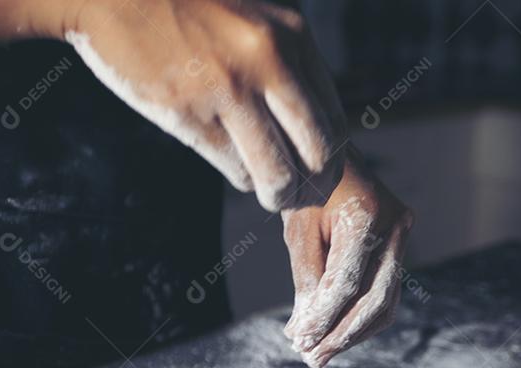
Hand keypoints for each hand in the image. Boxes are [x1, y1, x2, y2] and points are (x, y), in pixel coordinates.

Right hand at [65, 0, 346, 210]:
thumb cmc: (186, 5)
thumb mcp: (255, 15)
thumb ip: (288, 59)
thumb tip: (316, 124)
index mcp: (291, 34)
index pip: (333, 117)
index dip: (330, 155)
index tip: (322, 170)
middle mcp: (267, 60)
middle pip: (317, 151)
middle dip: (315, 184)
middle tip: (305, 195)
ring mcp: (226, 88)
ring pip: (277, 172)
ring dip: (279, 194)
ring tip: (274, 196)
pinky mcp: (186, 111)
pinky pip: (233, 168)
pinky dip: (242, 178)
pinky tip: (239, 172)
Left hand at [282, 149, 413, 367]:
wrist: (332, 157)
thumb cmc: (309, 188)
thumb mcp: (299, 230)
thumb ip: (305, 280)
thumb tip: (304, 332)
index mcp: (368, 216)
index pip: (347, 282)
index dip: (323, 317)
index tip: (299, 341)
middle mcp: (396, 228)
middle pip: (375, 299)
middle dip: (341, 335)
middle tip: (311, 358)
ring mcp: (404, 238)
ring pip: (386, 303)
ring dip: (353, 334)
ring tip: (321, 354)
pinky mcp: (400, 248)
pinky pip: (387, 294)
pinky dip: (363, 319)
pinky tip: (337, 334)